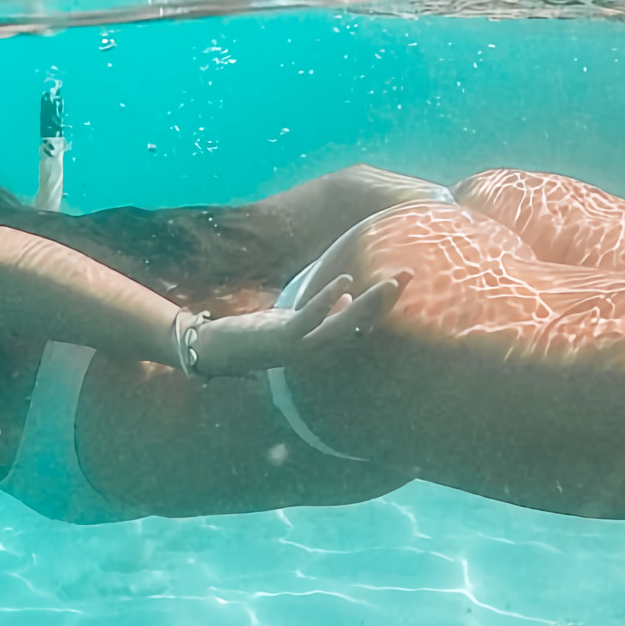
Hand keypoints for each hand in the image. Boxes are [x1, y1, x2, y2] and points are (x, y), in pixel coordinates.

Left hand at [182, 270, 406, 378]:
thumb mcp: (291, 321)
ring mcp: (301, 347)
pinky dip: (327, 301)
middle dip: (386, 302)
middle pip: (361, 325)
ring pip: (343, 326)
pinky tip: (345, 283)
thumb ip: (319, 313)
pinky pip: (310, 320)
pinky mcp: (282, 339)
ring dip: (368, 305)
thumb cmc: (254, 335)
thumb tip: (344, 297)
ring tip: (391, 283)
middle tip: (408, 275)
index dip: (383, 304)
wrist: (215, 350)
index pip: (361, 324)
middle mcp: (317, 349)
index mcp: (321, 343)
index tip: (402, 280)